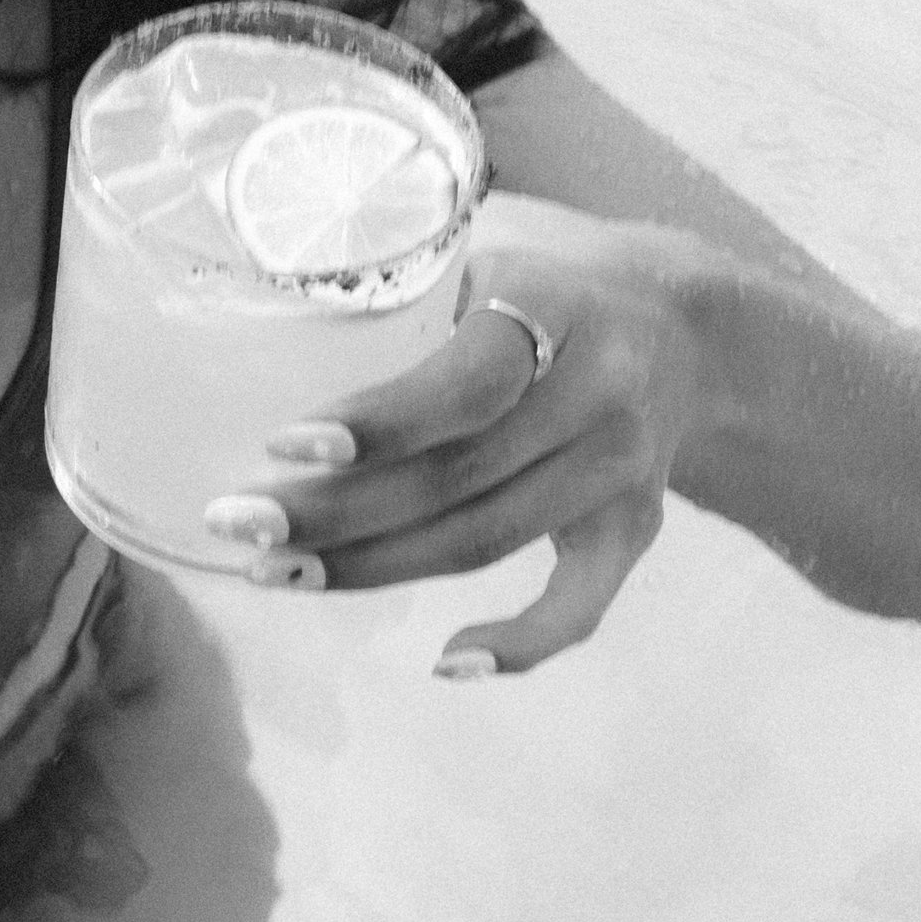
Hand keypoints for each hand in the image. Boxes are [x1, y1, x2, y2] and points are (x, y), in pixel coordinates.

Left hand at [204, 191, 717, 676]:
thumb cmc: (538, 290)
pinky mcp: (635, 529)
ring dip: (376, 568)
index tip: (279, 445)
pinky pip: (581, 606)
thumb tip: (253, 329)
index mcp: (553, 310)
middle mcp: (598, 394)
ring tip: (275, 572)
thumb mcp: (484, 258)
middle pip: (456, 479)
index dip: (376, 424)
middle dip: (335, 512)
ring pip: (488, 539)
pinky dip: (519, 645)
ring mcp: (620, 470)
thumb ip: (402, 293)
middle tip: (237, 523)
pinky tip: (445, 663)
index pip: (465, 384)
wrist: (683, 333)